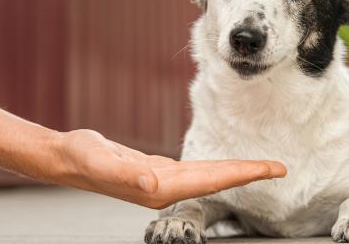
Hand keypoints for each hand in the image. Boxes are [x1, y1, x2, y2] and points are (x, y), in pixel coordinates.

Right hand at [54, 129, 286, 208]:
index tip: (272, 170)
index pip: (214, 180)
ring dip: (236, 171)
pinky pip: (197, 171)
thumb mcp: (100, 161)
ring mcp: (165, 182)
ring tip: (261, 167)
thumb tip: (155, 184)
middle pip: (219, 179)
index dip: (245, 174)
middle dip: (250, 173)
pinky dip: (216, 167)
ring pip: (210, 175)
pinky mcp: (160, 173)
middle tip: (281, 167)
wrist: (67, 159)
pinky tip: (223, 167)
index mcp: (162, 188)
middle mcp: (168, 188)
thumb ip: (126, 175)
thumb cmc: (82, 158)